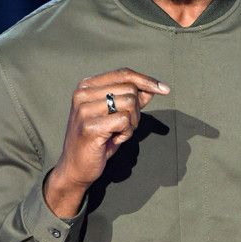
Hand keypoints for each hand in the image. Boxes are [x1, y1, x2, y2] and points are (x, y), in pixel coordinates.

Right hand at [43, 68, 169, 217]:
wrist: (75, 168)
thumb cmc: (97, 140)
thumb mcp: (115, 115)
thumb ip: (131, 100)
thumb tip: (151, 88)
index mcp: (86, 86)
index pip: (123, 73)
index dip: (146, 80)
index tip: (164, 89)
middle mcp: (82, 94)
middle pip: (130, 89)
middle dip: (137, 110)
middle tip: (124, 126)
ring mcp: (84, 110)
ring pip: (130, 103)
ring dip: (132, 122)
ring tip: (117, 133)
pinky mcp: (89, 127)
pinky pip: (125, 121)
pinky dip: (126, 133)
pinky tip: (113, 139)